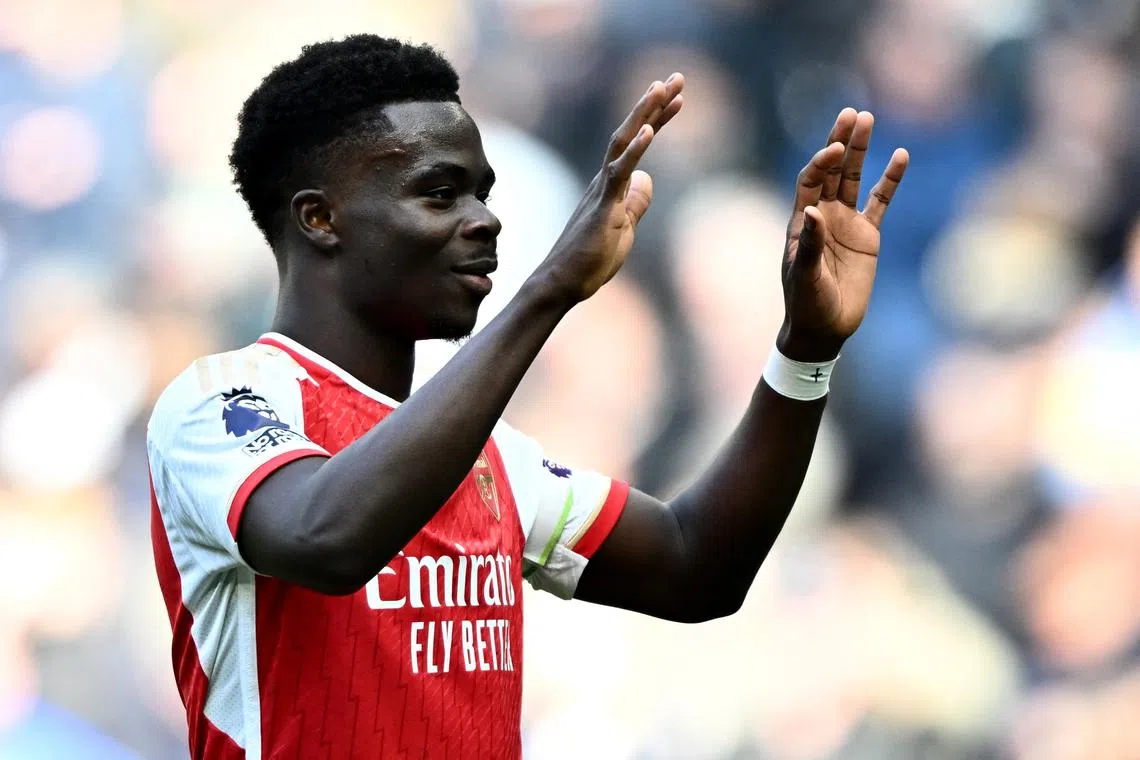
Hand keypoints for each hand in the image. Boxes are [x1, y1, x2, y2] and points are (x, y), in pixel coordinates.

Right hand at [538, 74, 684, 302]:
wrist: (563, 283)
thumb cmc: (590, 259)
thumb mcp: (624, 228)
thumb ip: (636, 203)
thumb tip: (648, 179)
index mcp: (611, 185)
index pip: (637, 144)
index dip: (657, 119)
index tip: (676, 98)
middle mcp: (604, 180)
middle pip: (631, 132)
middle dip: (654, 105)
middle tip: (677, 78)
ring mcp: (601, 191)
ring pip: (622, 143)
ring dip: (644, 115)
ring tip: (662, 89)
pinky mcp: (601, 207)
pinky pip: (618, 172)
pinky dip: (635, 150)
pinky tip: (649, 130)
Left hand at [779, 108, 908, 360]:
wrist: (826, 328)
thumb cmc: (808, 304)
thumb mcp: (806, 277)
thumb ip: (811, 245)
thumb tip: (812, 211)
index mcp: (802, 222)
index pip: (811, 180)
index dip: (822, 162)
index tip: (835, 149)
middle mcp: (823, 215)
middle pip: (832, 170)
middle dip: (840, 141)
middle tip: (851, 114)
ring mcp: (846, 222)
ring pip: (854, 178)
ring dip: (860, 150)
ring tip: (867, 118)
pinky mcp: (867, 235)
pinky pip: (881, 201)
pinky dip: (890, 180)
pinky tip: (901, 156)